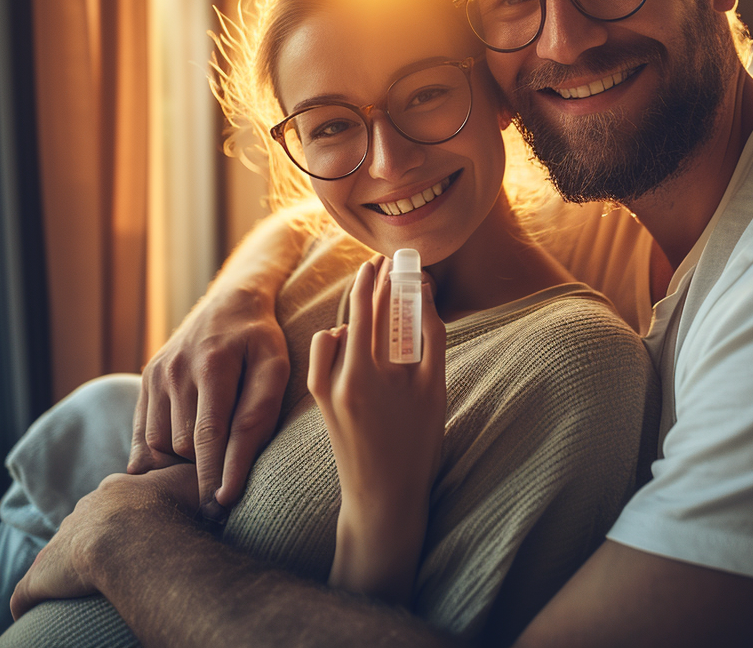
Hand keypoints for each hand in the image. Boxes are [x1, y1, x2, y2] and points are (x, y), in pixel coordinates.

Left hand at [11, 465, 199, 620]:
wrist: (134, 536)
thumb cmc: (169, 509)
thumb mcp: (191, 481)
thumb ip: (198, 477)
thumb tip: (210, 481)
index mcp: (116, 490)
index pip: (117, 498)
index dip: (129, 512)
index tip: (141, 526)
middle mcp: (85, 509)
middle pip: (88, 522)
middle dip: (100, 536)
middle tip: (120, 555)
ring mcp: (60, 541)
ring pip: (61, 552)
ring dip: (70, 566)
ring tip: (88, 584)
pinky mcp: (40, 576)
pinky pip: (28, 590)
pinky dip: (33, 598)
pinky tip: (43, 607)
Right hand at [128, 276, 291, 515]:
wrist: (231, 303)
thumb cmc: (261, 341)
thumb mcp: (275, 368)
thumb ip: (259, 415)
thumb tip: (235, 473)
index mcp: (212, 364)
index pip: (209, 435)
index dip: (214, 476)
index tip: (222, 508)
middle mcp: (175, 369)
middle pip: (182, 445)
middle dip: (200, 472)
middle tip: (219, 497)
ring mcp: (155, 375)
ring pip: (158, 445)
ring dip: (179, 465)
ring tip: (203, 476)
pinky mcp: (145, 381)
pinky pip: (142, 436)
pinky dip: (157, 458)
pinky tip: (178, 465)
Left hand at [307, 258, 445, 601]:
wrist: (383, 495)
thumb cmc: (416, 442)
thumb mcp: (433, 388)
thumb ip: (430, 336)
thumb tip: (423, 292)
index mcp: (367, 374)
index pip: (368, 308)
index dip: (378, 278)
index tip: (389, 258)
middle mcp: (338, 378)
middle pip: (353, 315)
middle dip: (370, 289)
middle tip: (385, 269)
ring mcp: (325, 388)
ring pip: (337, 333)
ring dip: (358, 319)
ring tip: (382, 317)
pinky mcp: (319, 399)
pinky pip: (325, 354)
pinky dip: (340, 341)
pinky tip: (360, 346)